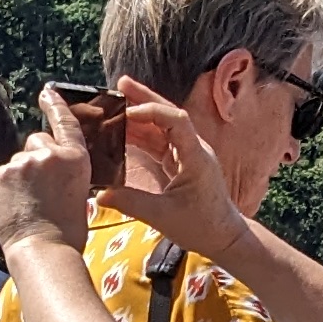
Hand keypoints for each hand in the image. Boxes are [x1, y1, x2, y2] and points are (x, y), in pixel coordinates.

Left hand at [0, 94, 99, 253]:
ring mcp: (22, 162)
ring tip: (29, 203)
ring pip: (19, 160)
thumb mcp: (79, 193)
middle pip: (37, 140)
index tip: (46, 92)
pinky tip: (15, 206)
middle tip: (41, 187)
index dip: (55, 104)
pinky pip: (4, 174)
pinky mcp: (1, 174)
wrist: (42, 249)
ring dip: (21, 174)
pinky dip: (7, 186)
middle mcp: (49, 153)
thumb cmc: (67, 232)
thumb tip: (49, 167)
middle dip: (37, 157)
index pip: (65, 121)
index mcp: (75, 158)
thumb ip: (64, 172)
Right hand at [103, 80, 245, 257]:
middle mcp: (192, 149)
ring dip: (139, 116)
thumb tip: (99, 195)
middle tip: (120, 83)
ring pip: (161, 127)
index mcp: (195, 156)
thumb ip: (130, 203)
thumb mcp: (163, 216)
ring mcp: (186, 155)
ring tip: (114, 104)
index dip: (152, 111)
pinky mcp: (180, 164)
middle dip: (144, 98)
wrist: (223, 237)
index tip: (128, 112)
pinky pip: (158, 143)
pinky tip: (121, 131)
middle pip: (168, 115)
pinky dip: (140, 136)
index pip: (176, 120)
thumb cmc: (201, 226)